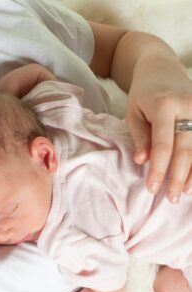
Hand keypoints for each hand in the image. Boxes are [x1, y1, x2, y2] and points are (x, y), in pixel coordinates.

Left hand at [126, 55, 191, 202]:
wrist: (160, 66)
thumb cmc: (142, 93)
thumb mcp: (133, 112)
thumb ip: (140, 136)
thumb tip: (142, 161)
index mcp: (164, 106)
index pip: (162, 145)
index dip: (158, 169)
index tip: (152, 188)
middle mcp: (187, 107)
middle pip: (185, 149)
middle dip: (178, 177)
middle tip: (171, 199)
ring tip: (186, 194)